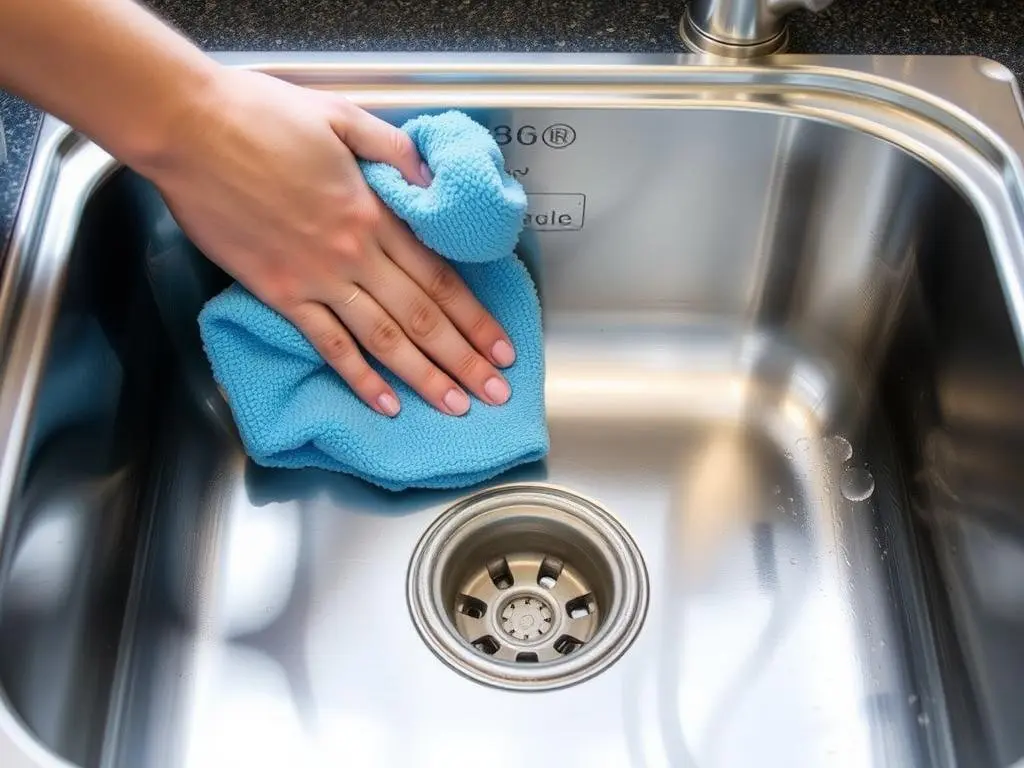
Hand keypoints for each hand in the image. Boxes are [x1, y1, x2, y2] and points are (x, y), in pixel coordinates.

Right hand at [141, 68, 514, 417]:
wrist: (189, 129)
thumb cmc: (261, 115)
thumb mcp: (343, 116)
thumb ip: (394, 151)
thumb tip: (429, 181)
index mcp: (374, 211)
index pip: (439, 276)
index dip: (475, 316)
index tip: (501, 345)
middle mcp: (354, 252)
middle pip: (422, 315)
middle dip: (464, 358)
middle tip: (495, 392)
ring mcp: (316, 277)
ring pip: (384, 338)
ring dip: (424, 376)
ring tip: (456, 405)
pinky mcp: (278, 293)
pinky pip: (328, 343)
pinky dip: (359, 377)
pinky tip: (384, 403)